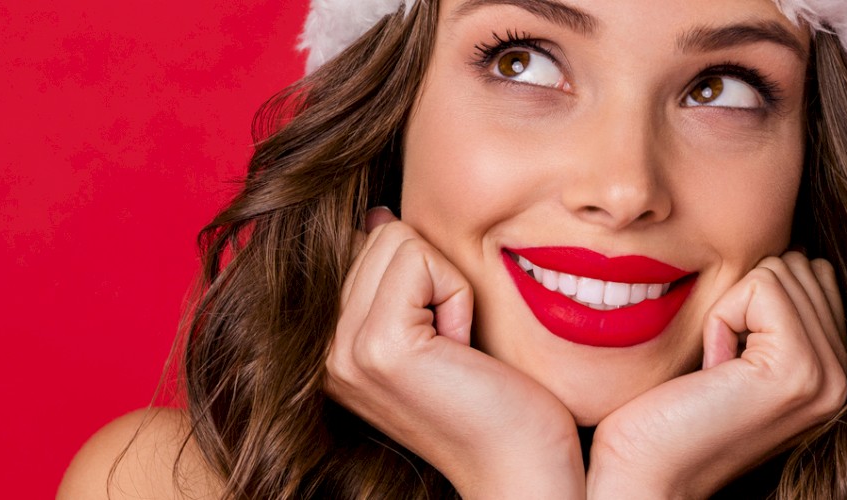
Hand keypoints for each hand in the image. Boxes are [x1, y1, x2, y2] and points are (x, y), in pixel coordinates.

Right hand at [326, 208, 583, 498]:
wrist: (520, 467)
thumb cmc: (495, 400)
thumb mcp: (433, 328)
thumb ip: (395, 279)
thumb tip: (374, 216)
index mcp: (332, 347)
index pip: (367, 244)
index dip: (423, 277)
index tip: (443, 342)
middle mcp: (326, 352)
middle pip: (379, 235)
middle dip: (434, 277)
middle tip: (454, 347)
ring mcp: (345, 351)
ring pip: (396, 239)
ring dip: (447, 285)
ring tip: (456, 348)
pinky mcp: (379, 347)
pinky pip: (420, 260)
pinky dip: (458, 295)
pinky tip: (462, 350)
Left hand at [588, 252, 846, 498]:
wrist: (647, 471)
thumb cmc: (672, 409)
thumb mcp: (738, 349)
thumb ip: (774, 311)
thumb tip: (790, 252)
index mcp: (833, 368)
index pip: (811, 272)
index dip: (752, 297)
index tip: (728, 359)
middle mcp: (842, 375)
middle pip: (800, 265)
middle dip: (743, 299)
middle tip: (720, 366)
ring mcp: (826, 376)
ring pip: (781, 270)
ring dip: (730, 309)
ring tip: (718, 370)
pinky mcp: (798, 369)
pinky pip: (762, 287)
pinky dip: (723, 318)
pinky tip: (715, 369)